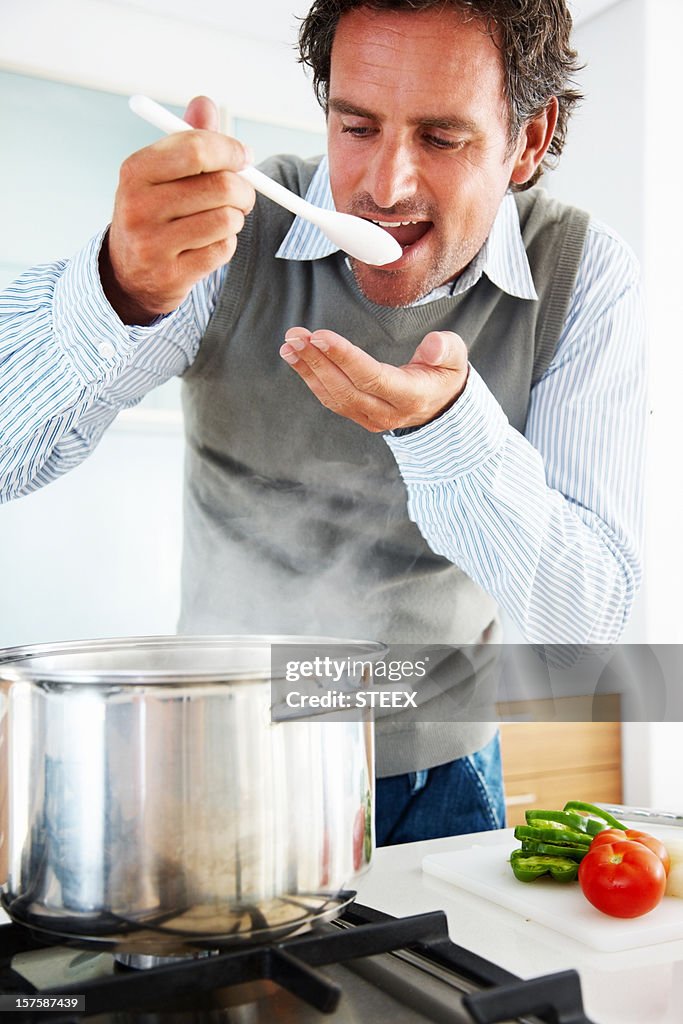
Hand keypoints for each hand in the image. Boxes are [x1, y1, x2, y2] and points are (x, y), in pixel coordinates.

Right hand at [101, 96, 255, 323]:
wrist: (128, 273)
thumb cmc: (154, 212)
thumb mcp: (160, 173)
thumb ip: (187, 139)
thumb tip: (205, 104)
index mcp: (135, 171)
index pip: (196, 149)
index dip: (230, 150)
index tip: (244, 157)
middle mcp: (138, 207)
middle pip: (220, 186)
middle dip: (244, 188)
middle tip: (243, 193)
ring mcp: (152, 244)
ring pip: (226, 220)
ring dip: (236, 218)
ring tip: (223, 219)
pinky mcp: (171, 275)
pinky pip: (222, 250)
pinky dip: (226, 244)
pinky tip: (210, 242)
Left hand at [279, 328, 468, 431]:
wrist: (441, 407)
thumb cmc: (445, 375)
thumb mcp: (456, 359)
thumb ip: (446, 349)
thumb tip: (433, 346)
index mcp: (412, 396)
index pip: (372, 377)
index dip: (344, 357)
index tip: (320, 336)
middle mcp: (388, 412)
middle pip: (346, 388)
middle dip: (317, 361)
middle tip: (295, 336)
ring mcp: (371, 418)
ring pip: (333, 396)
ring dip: (308, 369)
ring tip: (290, 344)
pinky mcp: (359, 416)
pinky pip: (331, 399)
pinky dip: (312, 379)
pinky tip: (298, 359)